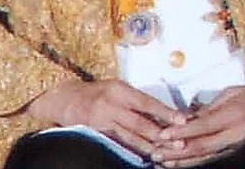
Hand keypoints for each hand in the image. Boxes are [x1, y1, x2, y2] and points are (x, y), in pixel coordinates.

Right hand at [27, 79, 186, 157]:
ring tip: (164, 154)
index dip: (165, 112)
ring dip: (148, 146)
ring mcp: (101, 120)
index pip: (146, 102)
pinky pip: (117, 144)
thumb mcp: (115, 88)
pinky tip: (143, 155)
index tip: (181, 119)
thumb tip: (162, 113)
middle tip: (178, 142)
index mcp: (118, 89)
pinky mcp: (95, 133)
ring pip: (129, 136)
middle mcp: (110, 103)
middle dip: (160, 134)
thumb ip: (135, 100)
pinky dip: (132, 150)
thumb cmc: (94, 92)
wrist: (62, 98)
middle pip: (139, 122)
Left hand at [151, 82, 244, 167]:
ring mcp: (233, 146)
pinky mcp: (231, 151)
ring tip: (160, 161)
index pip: (203, 126)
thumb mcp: (230, 93)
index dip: (182, 132)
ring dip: (180, 160)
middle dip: (175, 151)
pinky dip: (191, 161)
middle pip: (201, 146)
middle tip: (155, 152)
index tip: (163, 134)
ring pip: (203, 156)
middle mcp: (234, 135)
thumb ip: (208, 107)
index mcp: (234, 116)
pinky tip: (176, 163)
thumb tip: (185, 115)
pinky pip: (208, 158)